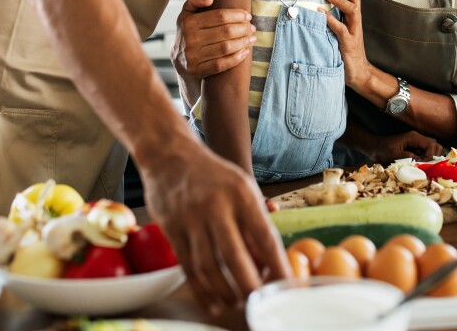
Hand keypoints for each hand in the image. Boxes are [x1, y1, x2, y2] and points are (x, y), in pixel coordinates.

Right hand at [139, 140, 288, 313]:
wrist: (170, 154)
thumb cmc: (214, 175)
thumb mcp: (243, 188)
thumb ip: (255, 224)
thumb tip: (269, 263)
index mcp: (242, 194)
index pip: (265, 236)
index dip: (277, 265)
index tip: (286, 285)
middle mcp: (217, 206)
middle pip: (236, 258)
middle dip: (250, 287)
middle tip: (259, 301)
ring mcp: (191, 218)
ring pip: (209, 267)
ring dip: (225, 292)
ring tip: (237, 303)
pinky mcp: (171, 229)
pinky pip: (188, 267)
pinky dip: (202, 290)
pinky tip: (213, 301)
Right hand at [172, 0, 256, 78]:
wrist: (179, 59)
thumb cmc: (188, 32)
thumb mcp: (187, 13)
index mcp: (189, 22)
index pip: (220, 16)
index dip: (237, 15)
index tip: (247, 16)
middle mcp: (190, 39)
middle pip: (225, 32)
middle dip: (243, 29)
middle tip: (252, 28)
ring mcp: (193, 56)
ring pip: (225, 48)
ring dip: (243, 43)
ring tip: (252, 39)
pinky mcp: (197, 70)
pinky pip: (221, 64)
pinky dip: (236, 58)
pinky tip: (245, 52)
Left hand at [320, 0, 371, 88]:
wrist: (358, 73)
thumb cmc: (346, 50)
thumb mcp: (340, 29)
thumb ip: (334, 16)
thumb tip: (319, 3)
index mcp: (353, 16)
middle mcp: (356, 21)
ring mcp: (354, 31)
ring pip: (352, 8)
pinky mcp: (349, 44)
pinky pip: (341, 29)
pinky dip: (331, 20)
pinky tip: (321, 13)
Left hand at [368, 130, 445, 162]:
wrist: (373, 147)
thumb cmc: (382, 149)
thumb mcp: (394, 154)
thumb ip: (408, 157)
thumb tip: (421, 161)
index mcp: (414, 137)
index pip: (431, 145)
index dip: (430, 156)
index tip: (424, 164)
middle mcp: (417, 139)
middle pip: (435, 146)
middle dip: (433, 157)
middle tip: (425, 166)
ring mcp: (416, 144)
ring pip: (431, 151)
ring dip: (429, 159)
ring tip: (422, 166)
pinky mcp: (414, 149)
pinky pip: (424, 154)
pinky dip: (424, 161)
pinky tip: (418, 166)